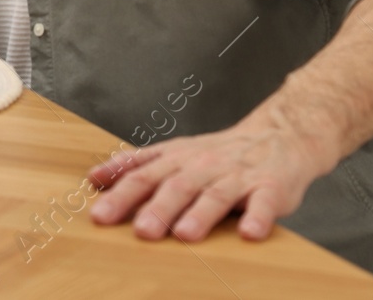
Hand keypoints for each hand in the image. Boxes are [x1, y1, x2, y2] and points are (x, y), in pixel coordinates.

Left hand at [86, 113, 336, 242]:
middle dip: (157, 209)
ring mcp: (237, 176)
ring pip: (216, 195)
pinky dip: (258, 218)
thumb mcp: (173, 153)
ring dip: (200, 214)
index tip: (98, 216)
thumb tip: (94, 177)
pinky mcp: (270, 188)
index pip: (142, 177)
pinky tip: (250, 234)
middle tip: (141, 232)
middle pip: (176, 187)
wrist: (278, 136)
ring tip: (185, 235)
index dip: (120, 195)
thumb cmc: (217, 154)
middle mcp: (203, 166)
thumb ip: (136, 165)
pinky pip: (264, 204)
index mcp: (177, 159)